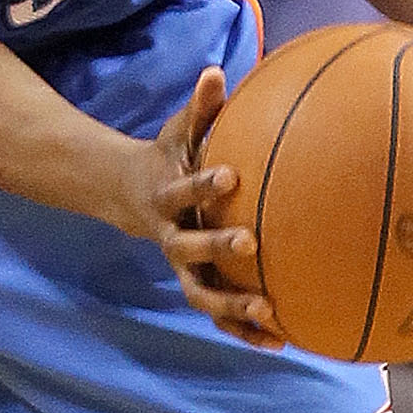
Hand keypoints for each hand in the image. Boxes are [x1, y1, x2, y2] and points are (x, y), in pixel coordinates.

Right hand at [135, 65, 282, 345]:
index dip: (201, 185)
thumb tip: (216, 72)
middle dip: (216, 248)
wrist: (132, 196)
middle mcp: (171, 237)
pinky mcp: (197, 284)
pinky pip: (218, 313)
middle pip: (187, 249)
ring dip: (232, 306)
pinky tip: (280, 340)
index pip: (181, 191)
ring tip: (269, 311)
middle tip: (251, 244)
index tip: (230, 175)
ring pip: (201, 293)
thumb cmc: (170, 157)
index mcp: (167, 197)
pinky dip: (243, 329)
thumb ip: (201, 107)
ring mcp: (182, 266)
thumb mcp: (180, 130)